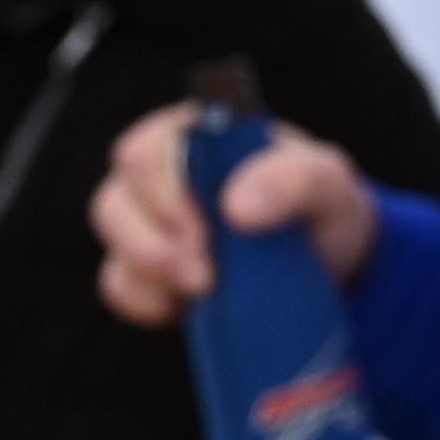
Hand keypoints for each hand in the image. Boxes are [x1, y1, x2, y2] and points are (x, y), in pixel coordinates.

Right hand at [91, 105, 376, 325]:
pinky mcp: (144, 267)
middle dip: (158, 245)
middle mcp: (158, 170)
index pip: (148, 152)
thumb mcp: (327, 184)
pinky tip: (189, 306)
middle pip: (115, 200)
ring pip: (113, 242)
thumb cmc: (319, 207)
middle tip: (209, 275)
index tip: (208, 231)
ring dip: (152, 271)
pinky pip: (118, 284)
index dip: (167, 196)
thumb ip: (292, 179)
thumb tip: (237, 207)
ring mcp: (146, 219)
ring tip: (205, 290)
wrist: (327, 266)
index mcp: (195, 133)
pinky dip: (148, 301)